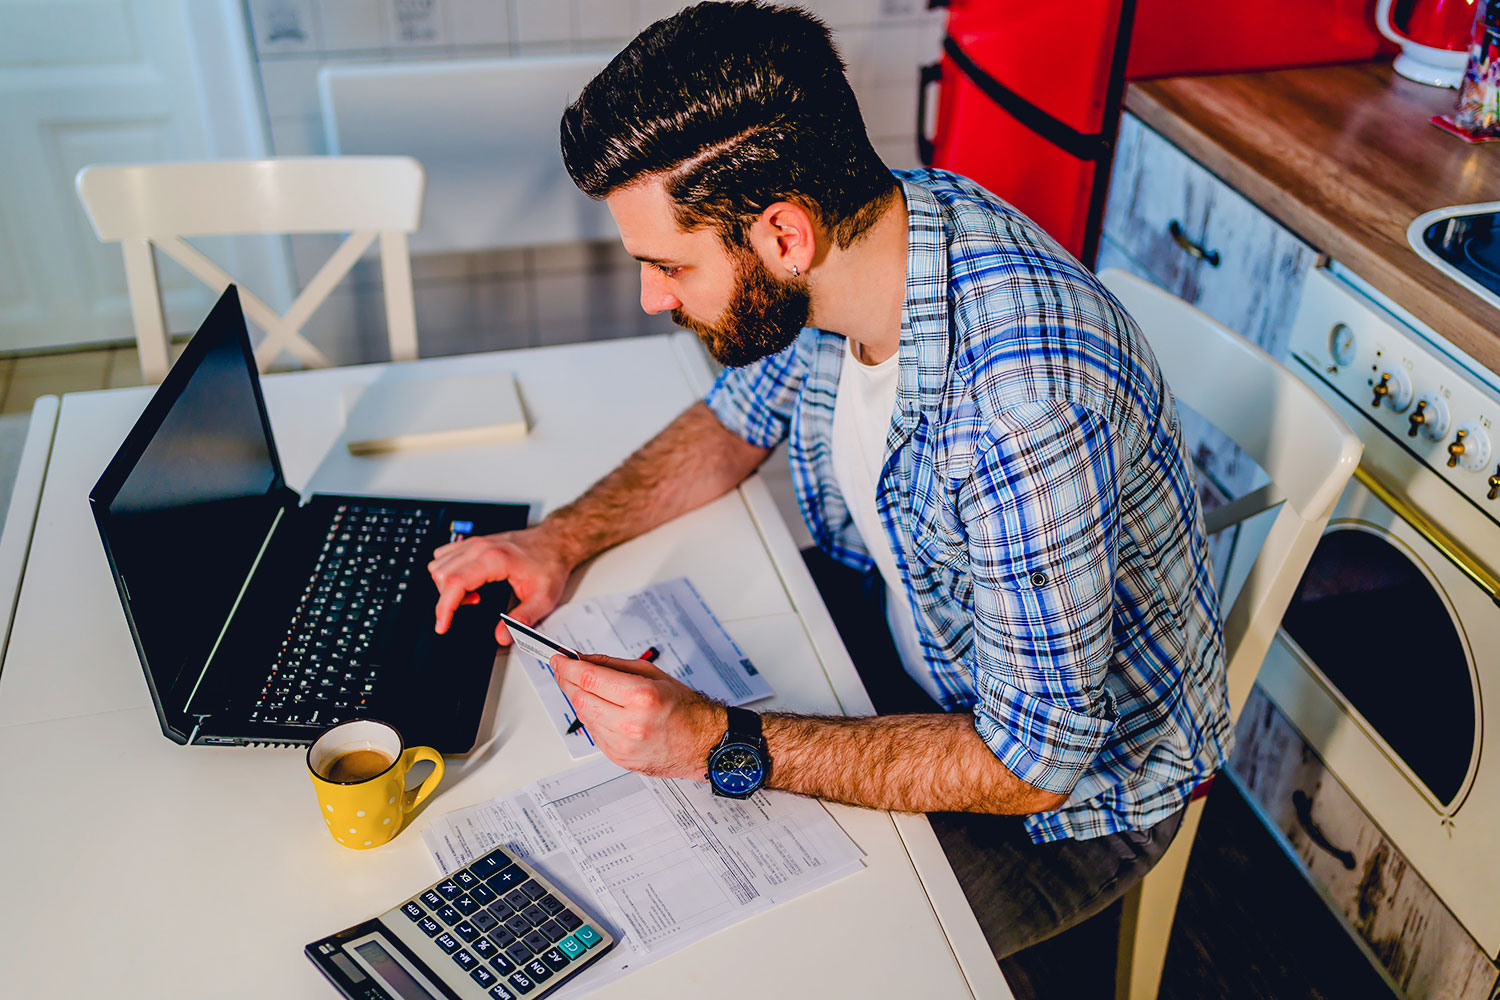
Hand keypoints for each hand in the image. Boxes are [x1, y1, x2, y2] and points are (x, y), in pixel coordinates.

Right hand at [427, 524, 573, 641]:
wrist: (554, 542)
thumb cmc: (550, 564)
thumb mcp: (543, 598)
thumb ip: (522, 620)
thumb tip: (502, 637)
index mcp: (495, 559)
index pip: (454, 583)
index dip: (444, 608)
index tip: (443, 625)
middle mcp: (481, 547)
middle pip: (441, 575)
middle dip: (449, 599)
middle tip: (474, 604)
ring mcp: (475, 542)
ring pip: (438, 564)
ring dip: (447, 585)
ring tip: (474, 593)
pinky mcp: (474, 542)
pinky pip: (444, 555)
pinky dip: (448, 572)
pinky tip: (468, 580)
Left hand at [553, 653, 725, 779]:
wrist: (703, 743)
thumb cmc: (685, 709)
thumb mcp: (653, 674)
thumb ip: (614, 665)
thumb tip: (585, 660)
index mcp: (641, 697)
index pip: (589, 679)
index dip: (568, 667)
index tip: (559, 659)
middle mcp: (630, 723)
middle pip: (580, 699)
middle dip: (566, 681)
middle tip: (563, 670)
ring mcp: (623, 745)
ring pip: (583, 717)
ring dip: (577, 700)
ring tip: (582, 687)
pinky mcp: (619, 758)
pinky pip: (593, 734)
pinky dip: (590, 718)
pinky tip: (597, 708)